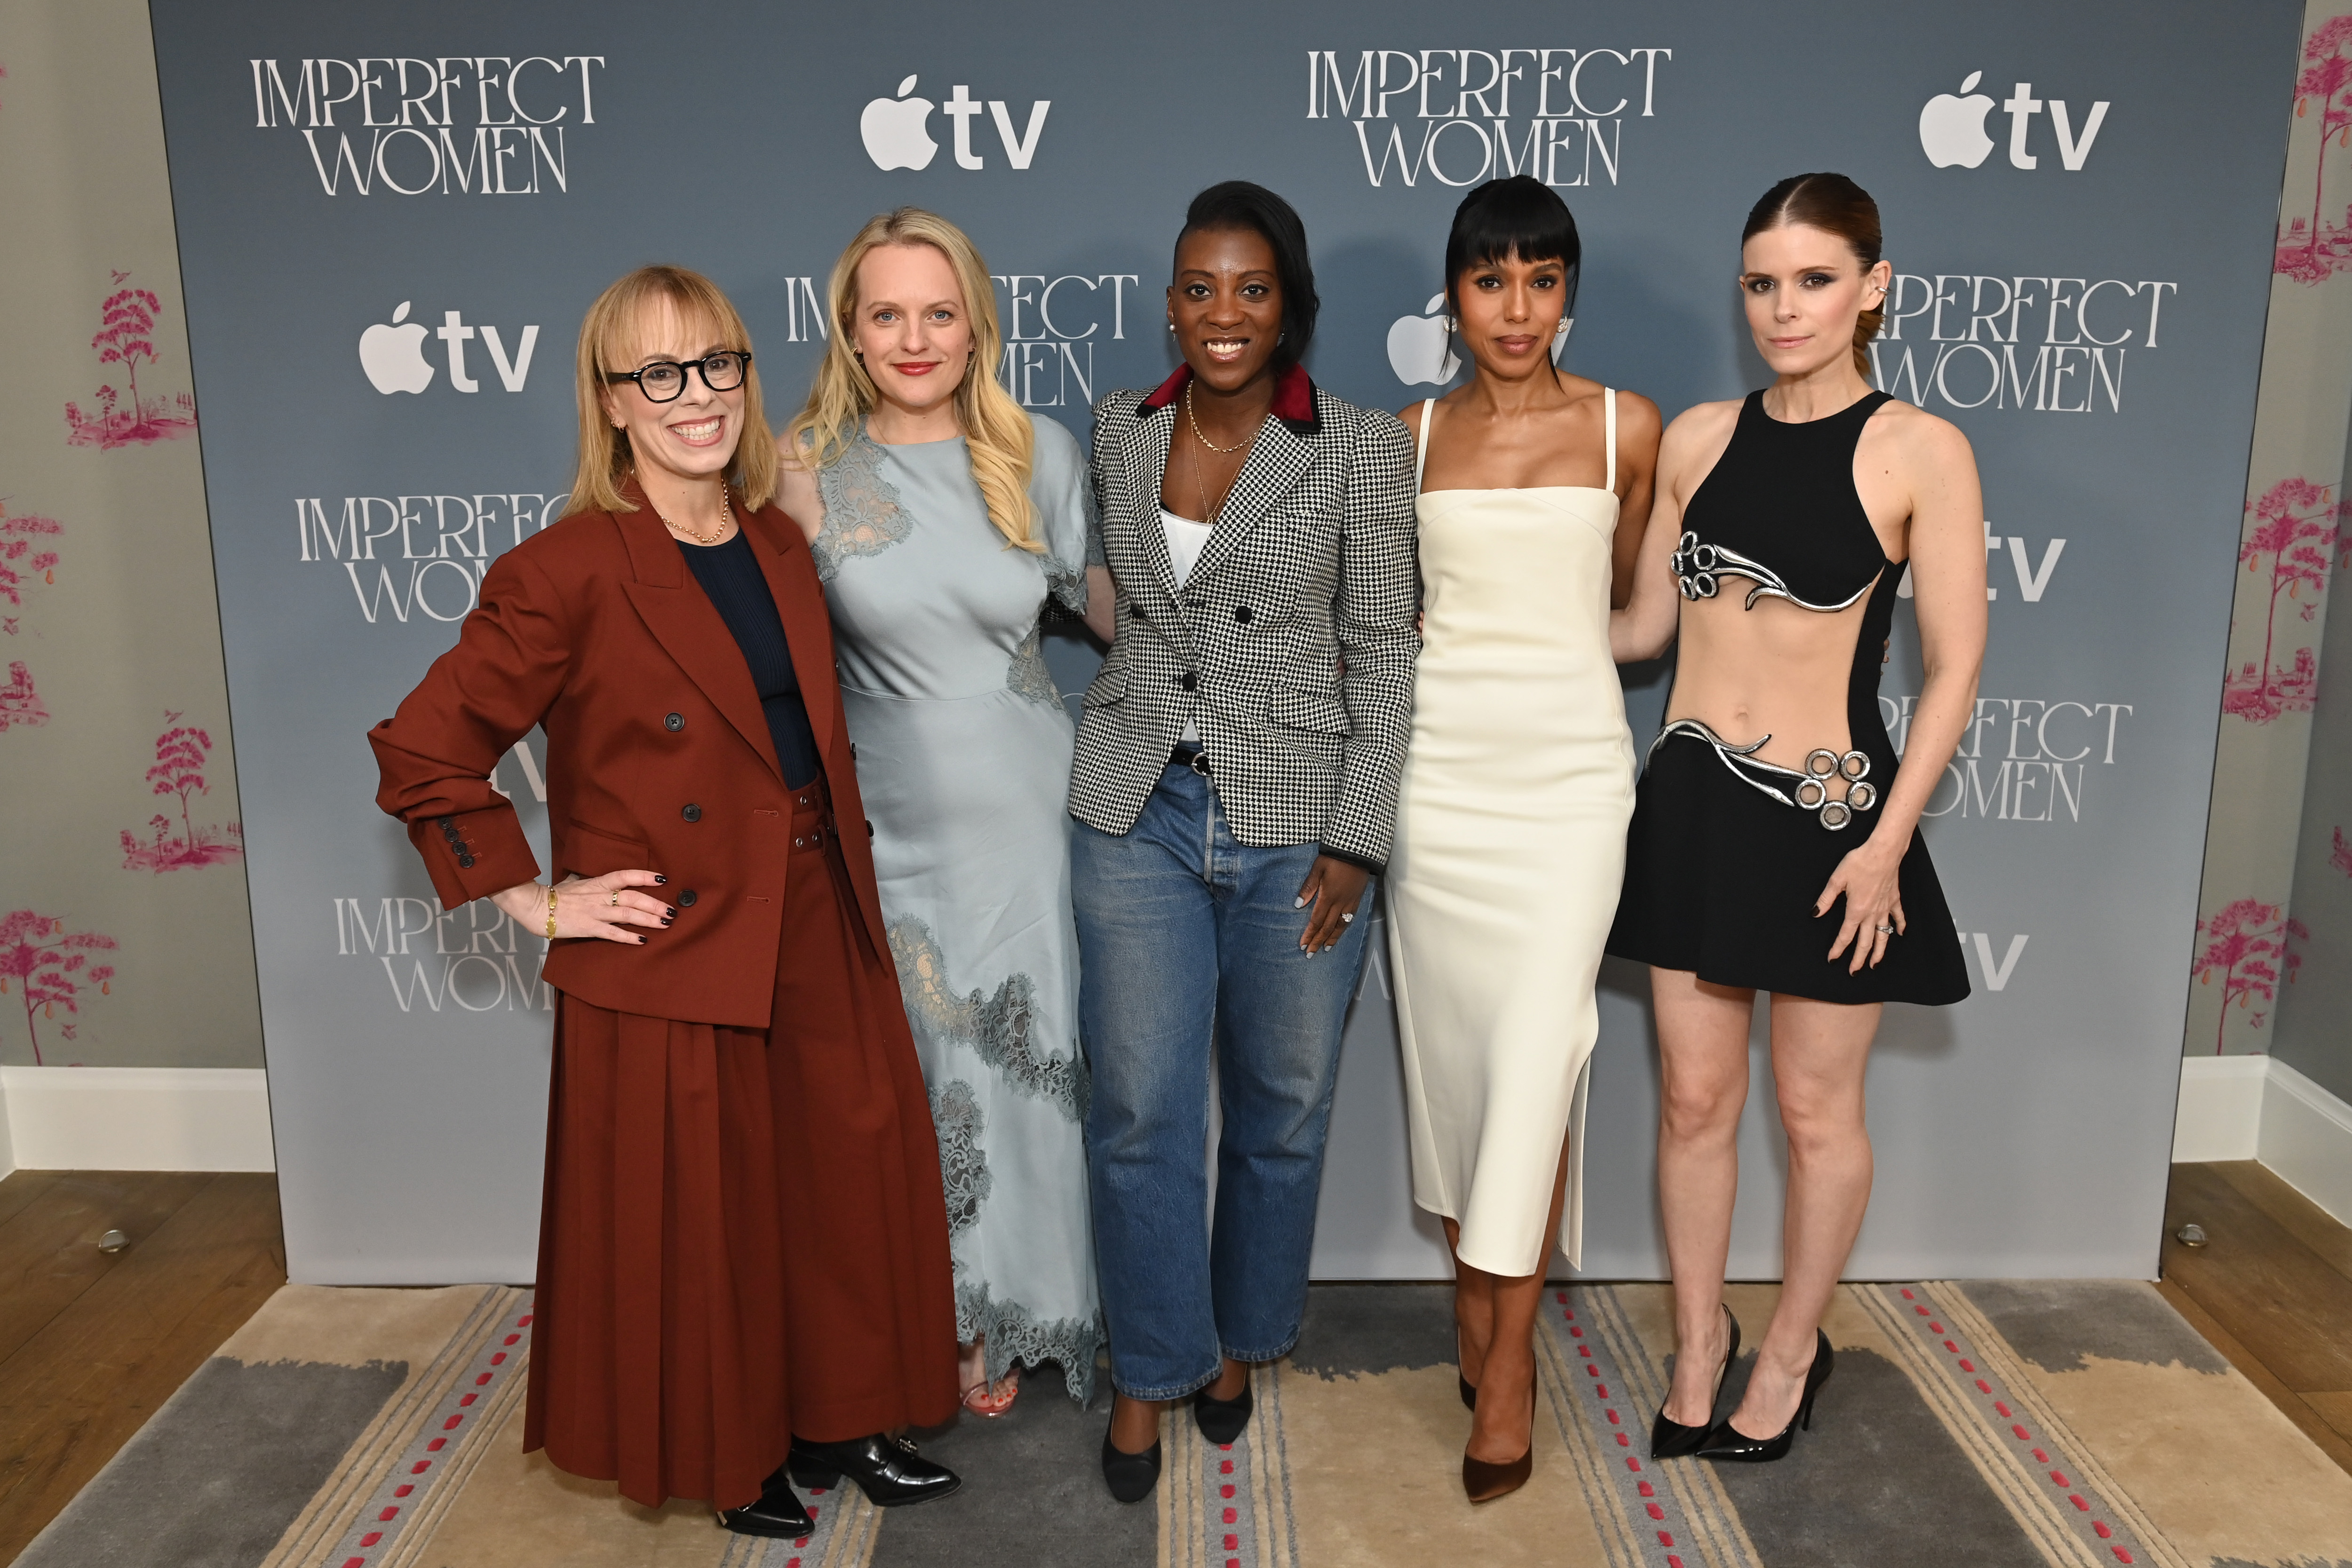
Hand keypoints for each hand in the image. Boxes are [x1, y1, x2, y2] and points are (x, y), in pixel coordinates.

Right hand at [491, 871, 671, 944]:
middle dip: (655, 904)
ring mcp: (596, 912)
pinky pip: (613, 934)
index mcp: (597, 883)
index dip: (644, 876)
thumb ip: (588, 880)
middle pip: (633, 897)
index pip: (625, 876)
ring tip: (666, 923)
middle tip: (672, 910)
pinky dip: (629, 937)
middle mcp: (600, 896)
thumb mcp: (574, 882)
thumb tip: (591, 876)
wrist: (536, 906)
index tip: (663, 879)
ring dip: (649, 919)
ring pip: (628, 915)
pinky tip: (643, 940)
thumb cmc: (554, 894)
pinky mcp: (589, 928)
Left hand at [1295, 856, 1369, 953]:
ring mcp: (1350, 902)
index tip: (1303, 945)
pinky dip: (1343, 928)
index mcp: (1328, 896)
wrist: (1357, 851)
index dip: (1309, 934)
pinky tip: (1340, 932)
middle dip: (1318, 941)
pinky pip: (1350, 918)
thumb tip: (1298, 905)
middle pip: (1327, 927)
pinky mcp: (1357, 899)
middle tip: (1310, 953)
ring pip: (1341, 925)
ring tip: (1326, 948)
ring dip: (1332, 938)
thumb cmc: (1335, 857)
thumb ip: (1308, 887)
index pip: (1316, 920)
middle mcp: (1340, 903)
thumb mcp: (1317, 868)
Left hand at [1815, 834, 1904, 972]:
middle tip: (1854, 972)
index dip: (1838, 949)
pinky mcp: (1894, 899)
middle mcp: (1872, 914)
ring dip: (1879, 951)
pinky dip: (1899, 926)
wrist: (1883, 852)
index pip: (1845, 936)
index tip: (1832, 959)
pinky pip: (1898, 917)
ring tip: (1875, 964)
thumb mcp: (1836, 880)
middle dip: (1859, 959)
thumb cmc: (1859, 863)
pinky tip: (1899, 934)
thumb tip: (1816, 914)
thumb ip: (1825, 899)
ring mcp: (1885, 908)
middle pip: (1865, 942)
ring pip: (1883, 936)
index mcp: (1856, 910)